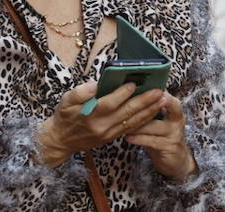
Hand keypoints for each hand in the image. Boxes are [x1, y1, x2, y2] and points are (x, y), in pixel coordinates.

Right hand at [38, 80, 169, 167]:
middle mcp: (101, 126)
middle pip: (126, 113)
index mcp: (89, 115)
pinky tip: (154, 111)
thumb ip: (80, 93)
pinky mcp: (112, 137)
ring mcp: (108, 133)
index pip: (109, 104)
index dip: (122, 94)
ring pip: (132, 122)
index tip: (134, 83)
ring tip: (163, 100)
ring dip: (149, 111)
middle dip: (144, 101)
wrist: (61, 140)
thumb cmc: (64, 116)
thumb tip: (96, 85)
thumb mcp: (66, 101)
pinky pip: (131, 128)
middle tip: (159, 91)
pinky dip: (144, 120)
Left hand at [126, 92, 196, 180]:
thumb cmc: (162, 137)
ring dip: (138, 124)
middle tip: (140, 99)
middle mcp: (178, 119)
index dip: (157, 91)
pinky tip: (128, 137)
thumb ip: (150, 110)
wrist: (176, 160)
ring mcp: (174, 133)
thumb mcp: (159, 122)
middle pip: (172, 106)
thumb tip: (130, 96)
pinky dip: (139, 138)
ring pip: (155, 125)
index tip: (143, 86)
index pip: (168, 96)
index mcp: (176, 110)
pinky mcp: (169, 147)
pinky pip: (152, 141)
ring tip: (123, 123)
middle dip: (156, 101)